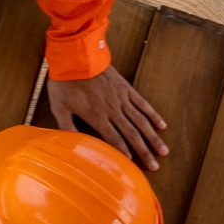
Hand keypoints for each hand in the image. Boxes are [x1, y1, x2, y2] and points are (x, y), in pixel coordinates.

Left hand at [46, 65, 167, 168]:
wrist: (77, 56)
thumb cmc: (65, 82)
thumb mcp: (59, 107)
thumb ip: (66, 127)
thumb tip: (70, 145)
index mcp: (97, 116)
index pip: (114, 139)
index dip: (124, 152)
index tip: (134, 165)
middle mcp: (113, 110)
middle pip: (132, 134)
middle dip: (144, 152)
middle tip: (155, 167)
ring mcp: (122, 99)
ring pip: (141, 121)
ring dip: (153, 137)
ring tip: (163, 151)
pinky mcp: (126, 89)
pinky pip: (143, 104)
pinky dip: (153, 115)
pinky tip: (162, 126)